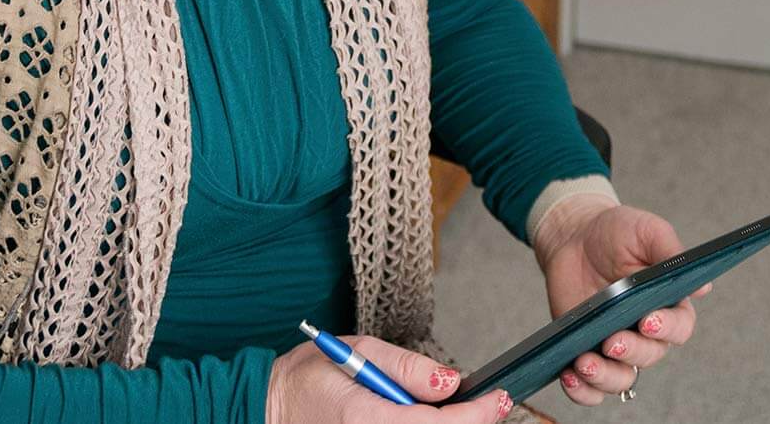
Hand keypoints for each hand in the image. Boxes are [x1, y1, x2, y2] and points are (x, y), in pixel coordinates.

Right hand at [267, 334, 511, 423]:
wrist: (269, 409)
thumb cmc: (305, 379)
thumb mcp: (357, 352)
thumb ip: (405, 368)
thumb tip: (450, 381)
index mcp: (363, 418)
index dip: (475, 415)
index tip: (501, 398)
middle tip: (493, 404)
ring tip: (464, 411)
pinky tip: (436, 419)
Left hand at [531, 197, 706, 406]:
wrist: (574, 236)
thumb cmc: (617, 232)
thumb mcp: (646, 231)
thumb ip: (670, 251)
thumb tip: (704, 287)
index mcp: (668, 303)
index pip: (679, 327)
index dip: (667, 328)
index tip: (647, 320)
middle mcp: (645, 332)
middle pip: (649, 356)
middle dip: (631, 351)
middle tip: (611, 340)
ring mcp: (614, 345)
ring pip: (621, 379)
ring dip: (604, 378)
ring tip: (584, 363)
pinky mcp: (586, 352)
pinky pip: (590, 388)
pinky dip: (582, 391)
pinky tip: (569, 375)